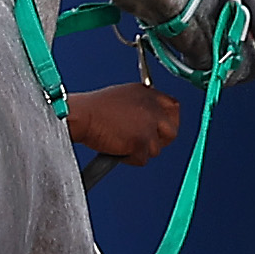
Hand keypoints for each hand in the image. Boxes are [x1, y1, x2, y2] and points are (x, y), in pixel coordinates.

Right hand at [65, 83, 182, 165]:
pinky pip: (141, 159)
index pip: (173, 108)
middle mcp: (152, 108)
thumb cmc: (94, 109)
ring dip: (140, 150)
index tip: (161, 129)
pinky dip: (129, 159)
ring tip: (122, 142)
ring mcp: (148, 126)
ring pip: (155, 149)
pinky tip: (117, 148)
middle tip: (143, 143)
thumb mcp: (124, 96)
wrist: (81, 115)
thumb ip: (141, 106)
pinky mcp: (141, 142)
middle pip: (171, 131)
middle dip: (159, 140)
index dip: (167, 121)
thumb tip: (148, 119)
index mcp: (149, 94)